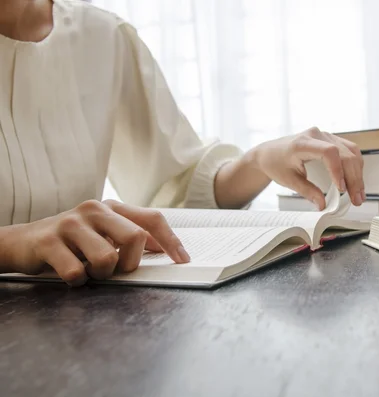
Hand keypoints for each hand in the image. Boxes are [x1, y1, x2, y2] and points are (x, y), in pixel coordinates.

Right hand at [0, 200, 189, 285]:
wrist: (22, 242)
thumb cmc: (72, 241)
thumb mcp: (104, 233)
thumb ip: (132, 237)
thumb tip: (166, 250)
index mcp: (113, 207)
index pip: (152, 219)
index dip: (171, 241)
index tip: (183, 260)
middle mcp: (94, 209)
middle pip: (135, 238)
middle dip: (130, 263)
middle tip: (116, 269)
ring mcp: (70, 224)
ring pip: (106, 259)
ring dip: (100, 275)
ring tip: (88, 270)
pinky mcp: (48, 241)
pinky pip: (76, 273)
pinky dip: (77, 281)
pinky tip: (69, 273)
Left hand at [250, 126, 364, 208]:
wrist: (270, 153)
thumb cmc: (276, 163)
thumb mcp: (289, 181)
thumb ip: (307, 192)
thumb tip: (323, 205)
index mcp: (303, 143)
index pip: (329, 152)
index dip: (338, 170)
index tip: (341, 189)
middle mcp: (317, 135)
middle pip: (344, 154)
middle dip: (353, 178)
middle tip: (356, 199)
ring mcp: (326, 136)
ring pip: (351, 152)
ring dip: (358, 174)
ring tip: (359, 194)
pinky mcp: (331, 140)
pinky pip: (350, 151)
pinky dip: (355, 167)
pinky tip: (356, 182)